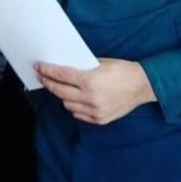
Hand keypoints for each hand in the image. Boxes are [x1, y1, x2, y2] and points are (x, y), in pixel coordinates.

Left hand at [36, 58, 156, 124]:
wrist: (142, 85)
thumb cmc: (121, 70)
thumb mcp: (99, 62)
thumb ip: (81, 67)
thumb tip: (61, 67)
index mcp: (90, 80)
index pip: (61, 76)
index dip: (47, 71)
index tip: (39, 67)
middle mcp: (91, 97)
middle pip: (60, 91)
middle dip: (48, 83)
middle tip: (42, 77)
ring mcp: (95, 110)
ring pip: (67, 104)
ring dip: (61, 95)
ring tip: (58, 87)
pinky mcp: (100, 119)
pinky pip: (78, 114)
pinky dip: (73, 106)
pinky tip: (72, 99)